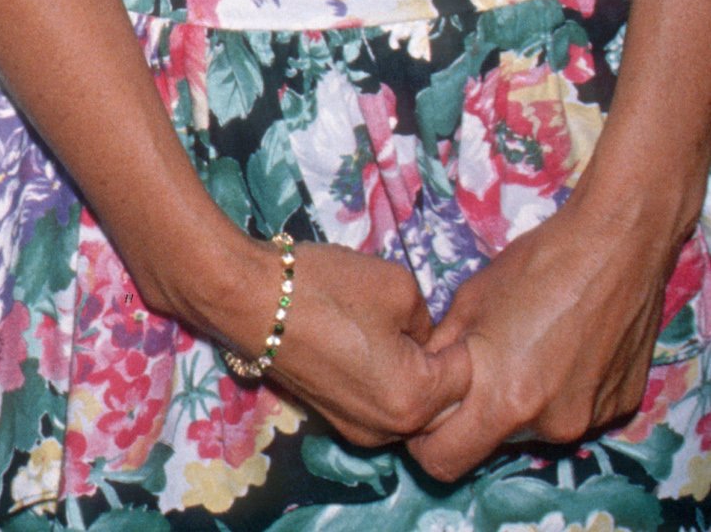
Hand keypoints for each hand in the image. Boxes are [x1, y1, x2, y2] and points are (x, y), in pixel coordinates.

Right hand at [261, 241, 472, 448]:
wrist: (249, 298)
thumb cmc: (327, 288)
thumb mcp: (398, 285)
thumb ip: (428, 319)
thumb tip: (424, 337)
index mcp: (414, 401)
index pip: (466, 377)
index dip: (459, 340)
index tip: (443, 314)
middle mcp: (390, 430)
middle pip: (439, 402)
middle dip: (436, 366)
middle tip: (415, 323)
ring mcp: (358, 430)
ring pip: (407, 407)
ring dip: (408, 376)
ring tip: (385, 331)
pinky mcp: (333, 418)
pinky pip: (377, 406)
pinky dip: (380, 381)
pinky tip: (360, 344)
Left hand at [411, 199, 681, 480]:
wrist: (614, 248)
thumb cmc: (535, 266)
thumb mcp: (469, 302)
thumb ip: (441, 352)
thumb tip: (418, 378)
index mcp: (503, 400)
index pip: (446, 460)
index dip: (427, 441)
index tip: (426, 411)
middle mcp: (548, 425)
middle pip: (492, 444)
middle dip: (476, 417)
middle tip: (478, 368)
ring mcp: (587, 421)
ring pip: (533, 428)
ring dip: (520, 402)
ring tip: (527, 347)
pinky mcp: (618, 409)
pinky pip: (573, 412)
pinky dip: (560, 392)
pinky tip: (564, 348)